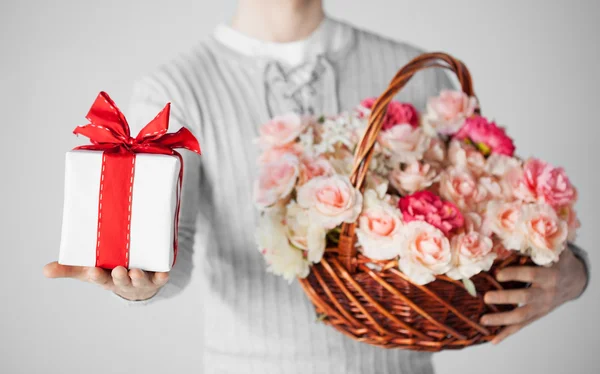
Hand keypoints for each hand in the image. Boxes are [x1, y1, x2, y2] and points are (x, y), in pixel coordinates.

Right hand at [43, 262, 168, 300]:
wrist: (138, 286)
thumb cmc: (111, 274)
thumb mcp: (90, 272)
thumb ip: (69, 269)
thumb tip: (44, 270)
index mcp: (107, 279)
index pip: (100, 279)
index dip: (97, 276)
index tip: (93, 270)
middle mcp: (124, 281)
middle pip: (121, 280)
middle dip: (120, 277)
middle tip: (119, 270)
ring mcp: (141, 280)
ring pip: (140, 280)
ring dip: (138, 277)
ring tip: (135, 271)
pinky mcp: (157, 278)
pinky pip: (161, 278)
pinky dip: (162, 276)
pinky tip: (164, 273)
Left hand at [481, 248, 586, 343]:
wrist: (574, 280)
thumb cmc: (557, 260)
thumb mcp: (554, 250)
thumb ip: (538, 243)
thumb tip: (518, 227)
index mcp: (548, 275)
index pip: (530, 275)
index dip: (515, 274)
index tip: (498, 274)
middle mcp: (545, 293)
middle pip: (524, 298)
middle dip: (505, 299)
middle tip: (486, 298)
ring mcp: (540, 307)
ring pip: (521, 316)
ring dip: (501, 320)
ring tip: (482, 320)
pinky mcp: (536, 315)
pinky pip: (521, 326)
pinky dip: (507, 334)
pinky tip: (493, 340)